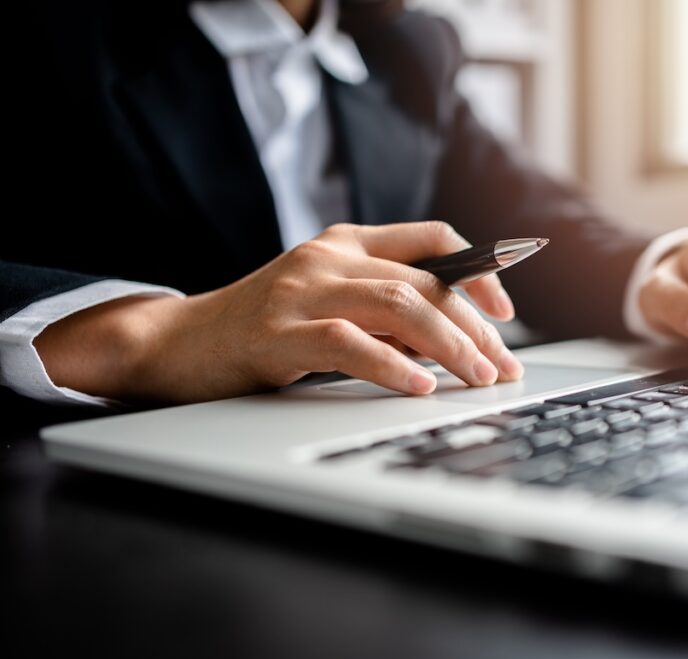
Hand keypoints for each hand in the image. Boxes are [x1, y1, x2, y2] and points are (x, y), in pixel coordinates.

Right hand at [34, 222, 523, 402]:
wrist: (178, 342)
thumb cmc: (263, 329)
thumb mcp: (330, 302)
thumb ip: (382, 307)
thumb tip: (455, 338)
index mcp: (346, 242)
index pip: (434, 239)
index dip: (479, 272)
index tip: (504, 313)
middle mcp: (328, 256)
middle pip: (426, 282)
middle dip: (475, 328)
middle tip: (502, 366)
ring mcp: (302, 290)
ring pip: (399, 306)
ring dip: (449, 346)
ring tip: (478, 378)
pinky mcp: (279, 332)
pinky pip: (350, 344)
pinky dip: (393, 367)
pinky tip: (421, 387)